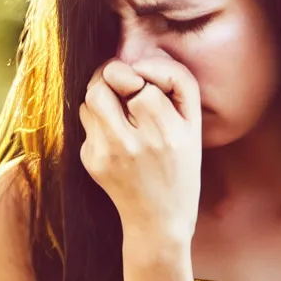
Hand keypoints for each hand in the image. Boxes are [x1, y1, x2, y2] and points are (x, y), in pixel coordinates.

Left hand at [79, 56, 202, 242]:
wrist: (159, 221)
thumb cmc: (181, 169)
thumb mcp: (195, 127)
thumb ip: (179, 84)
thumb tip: (144, 59)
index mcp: (167, 131)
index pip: (142, 81)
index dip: (145, 75)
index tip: (149, 86)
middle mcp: (135, 142)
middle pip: (107, 82)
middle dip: (115, 76)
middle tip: (126, 84)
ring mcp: (108, 152)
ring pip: (91, 98)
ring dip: (103, 94)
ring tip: (119, 108)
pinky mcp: (91, 161)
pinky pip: (86, 121)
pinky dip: (98, 119)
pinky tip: (115, 135)